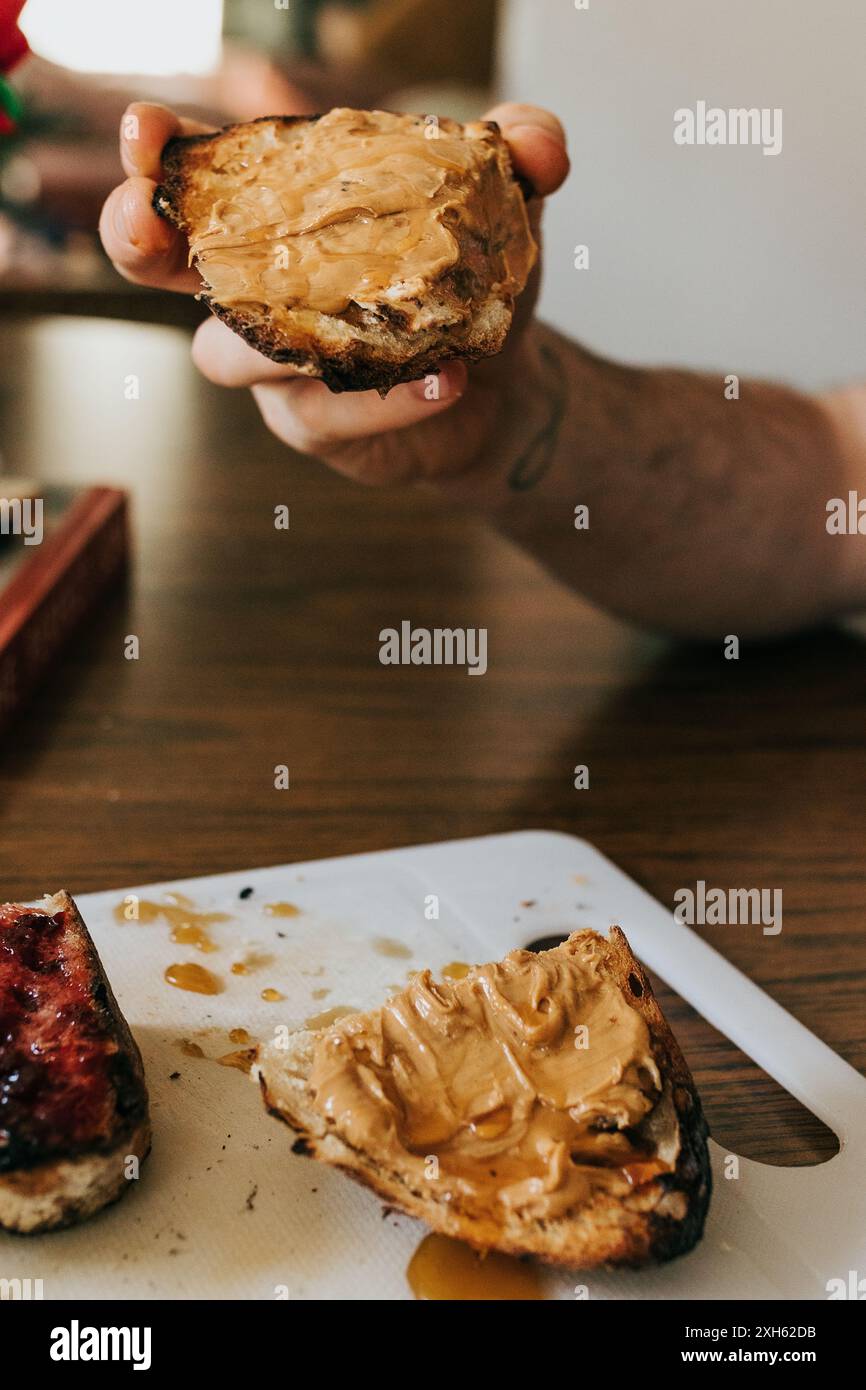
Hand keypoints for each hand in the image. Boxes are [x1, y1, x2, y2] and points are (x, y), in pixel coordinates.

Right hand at [99, 101, 568, 485]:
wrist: (504, 389)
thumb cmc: (474, 285)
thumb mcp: (504, 208)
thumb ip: (518, 153)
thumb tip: (535, 144)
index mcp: (278, 218)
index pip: (198, 176)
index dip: (157, 156)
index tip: (147, 133)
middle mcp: (255, 290)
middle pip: (156, 265)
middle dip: (134, 237)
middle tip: (146, 224)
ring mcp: (273, 365)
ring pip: (232, 354)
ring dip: (286, 340)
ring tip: (380, 322)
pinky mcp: (310, 425)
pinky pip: (323, 412)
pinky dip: (385, 398)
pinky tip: (446, 380)